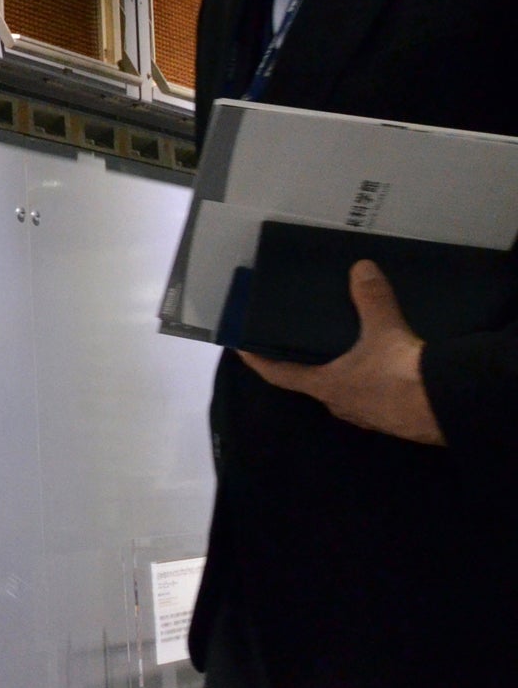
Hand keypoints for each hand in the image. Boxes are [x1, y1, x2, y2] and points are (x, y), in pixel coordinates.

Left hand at [239, 260, 445, 444]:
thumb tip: (360, 269)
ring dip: (342, 373)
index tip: (241, 349)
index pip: (278, 374)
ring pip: (344, 390)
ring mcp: (366, 415)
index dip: (258, 361)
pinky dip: (371, 381)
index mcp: (324, 386)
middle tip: (303, 342)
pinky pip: (373, 397)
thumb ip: (371, 299)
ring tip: (346, 349)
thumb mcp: (383, 331)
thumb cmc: (401, 375)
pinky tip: (383, 367)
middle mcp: (338, 404)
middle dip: (307, 364)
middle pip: (312, 382)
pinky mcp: (392, 418)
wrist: (447, 410)